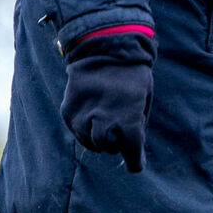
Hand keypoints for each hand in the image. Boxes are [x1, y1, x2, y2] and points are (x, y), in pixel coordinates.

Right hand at [60, 31, 155, 172]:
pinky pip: (75, 130)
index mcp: (129, 119)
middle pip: (106, 147)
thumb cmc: (132, 77)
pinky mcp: (68, 110)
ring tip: (102, 121)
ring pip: (89, 141)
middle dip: (114, 144)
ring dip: (97, 137)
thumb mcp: (144, 101)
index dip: (135, 162)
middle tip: (117, 132)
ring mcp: (83, 115)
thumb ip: (138, 126)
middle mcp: (104, 120)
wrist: (105, 48)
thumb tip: (132, 150)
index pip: (132, 154)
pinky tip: (90, 114)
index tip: (135, 164)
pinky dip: (84, 128)